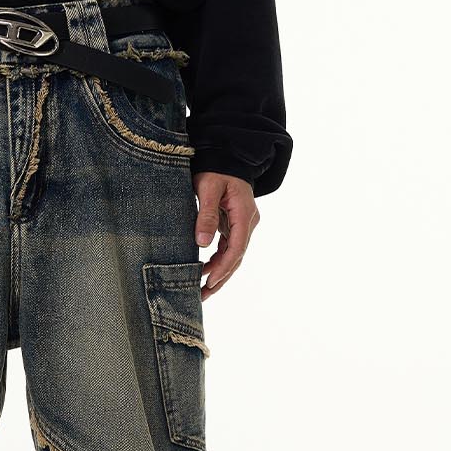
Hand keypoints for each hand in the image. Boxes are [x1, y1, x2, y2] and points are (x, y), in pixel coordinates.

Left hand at [193, 172, 259, 298]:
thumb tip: (202, 244)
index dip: (224, 267)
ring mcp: (242, 224)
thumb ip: (206, 215)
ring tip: (202, 290)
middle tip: (203, 296)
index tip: (210, 282)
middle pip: (236, 257)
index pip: (237, 248)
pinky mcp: (234, 224)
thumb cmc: (216, 168)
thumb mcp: (207, 188)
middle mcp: (248, 222)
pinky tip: (204, 271)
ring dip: (219, 273)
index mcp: (244, 214)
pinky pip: (228, 247)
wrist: (227, 155)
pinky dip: (217, 261)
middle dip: (221, 278)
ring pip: (233, 255)